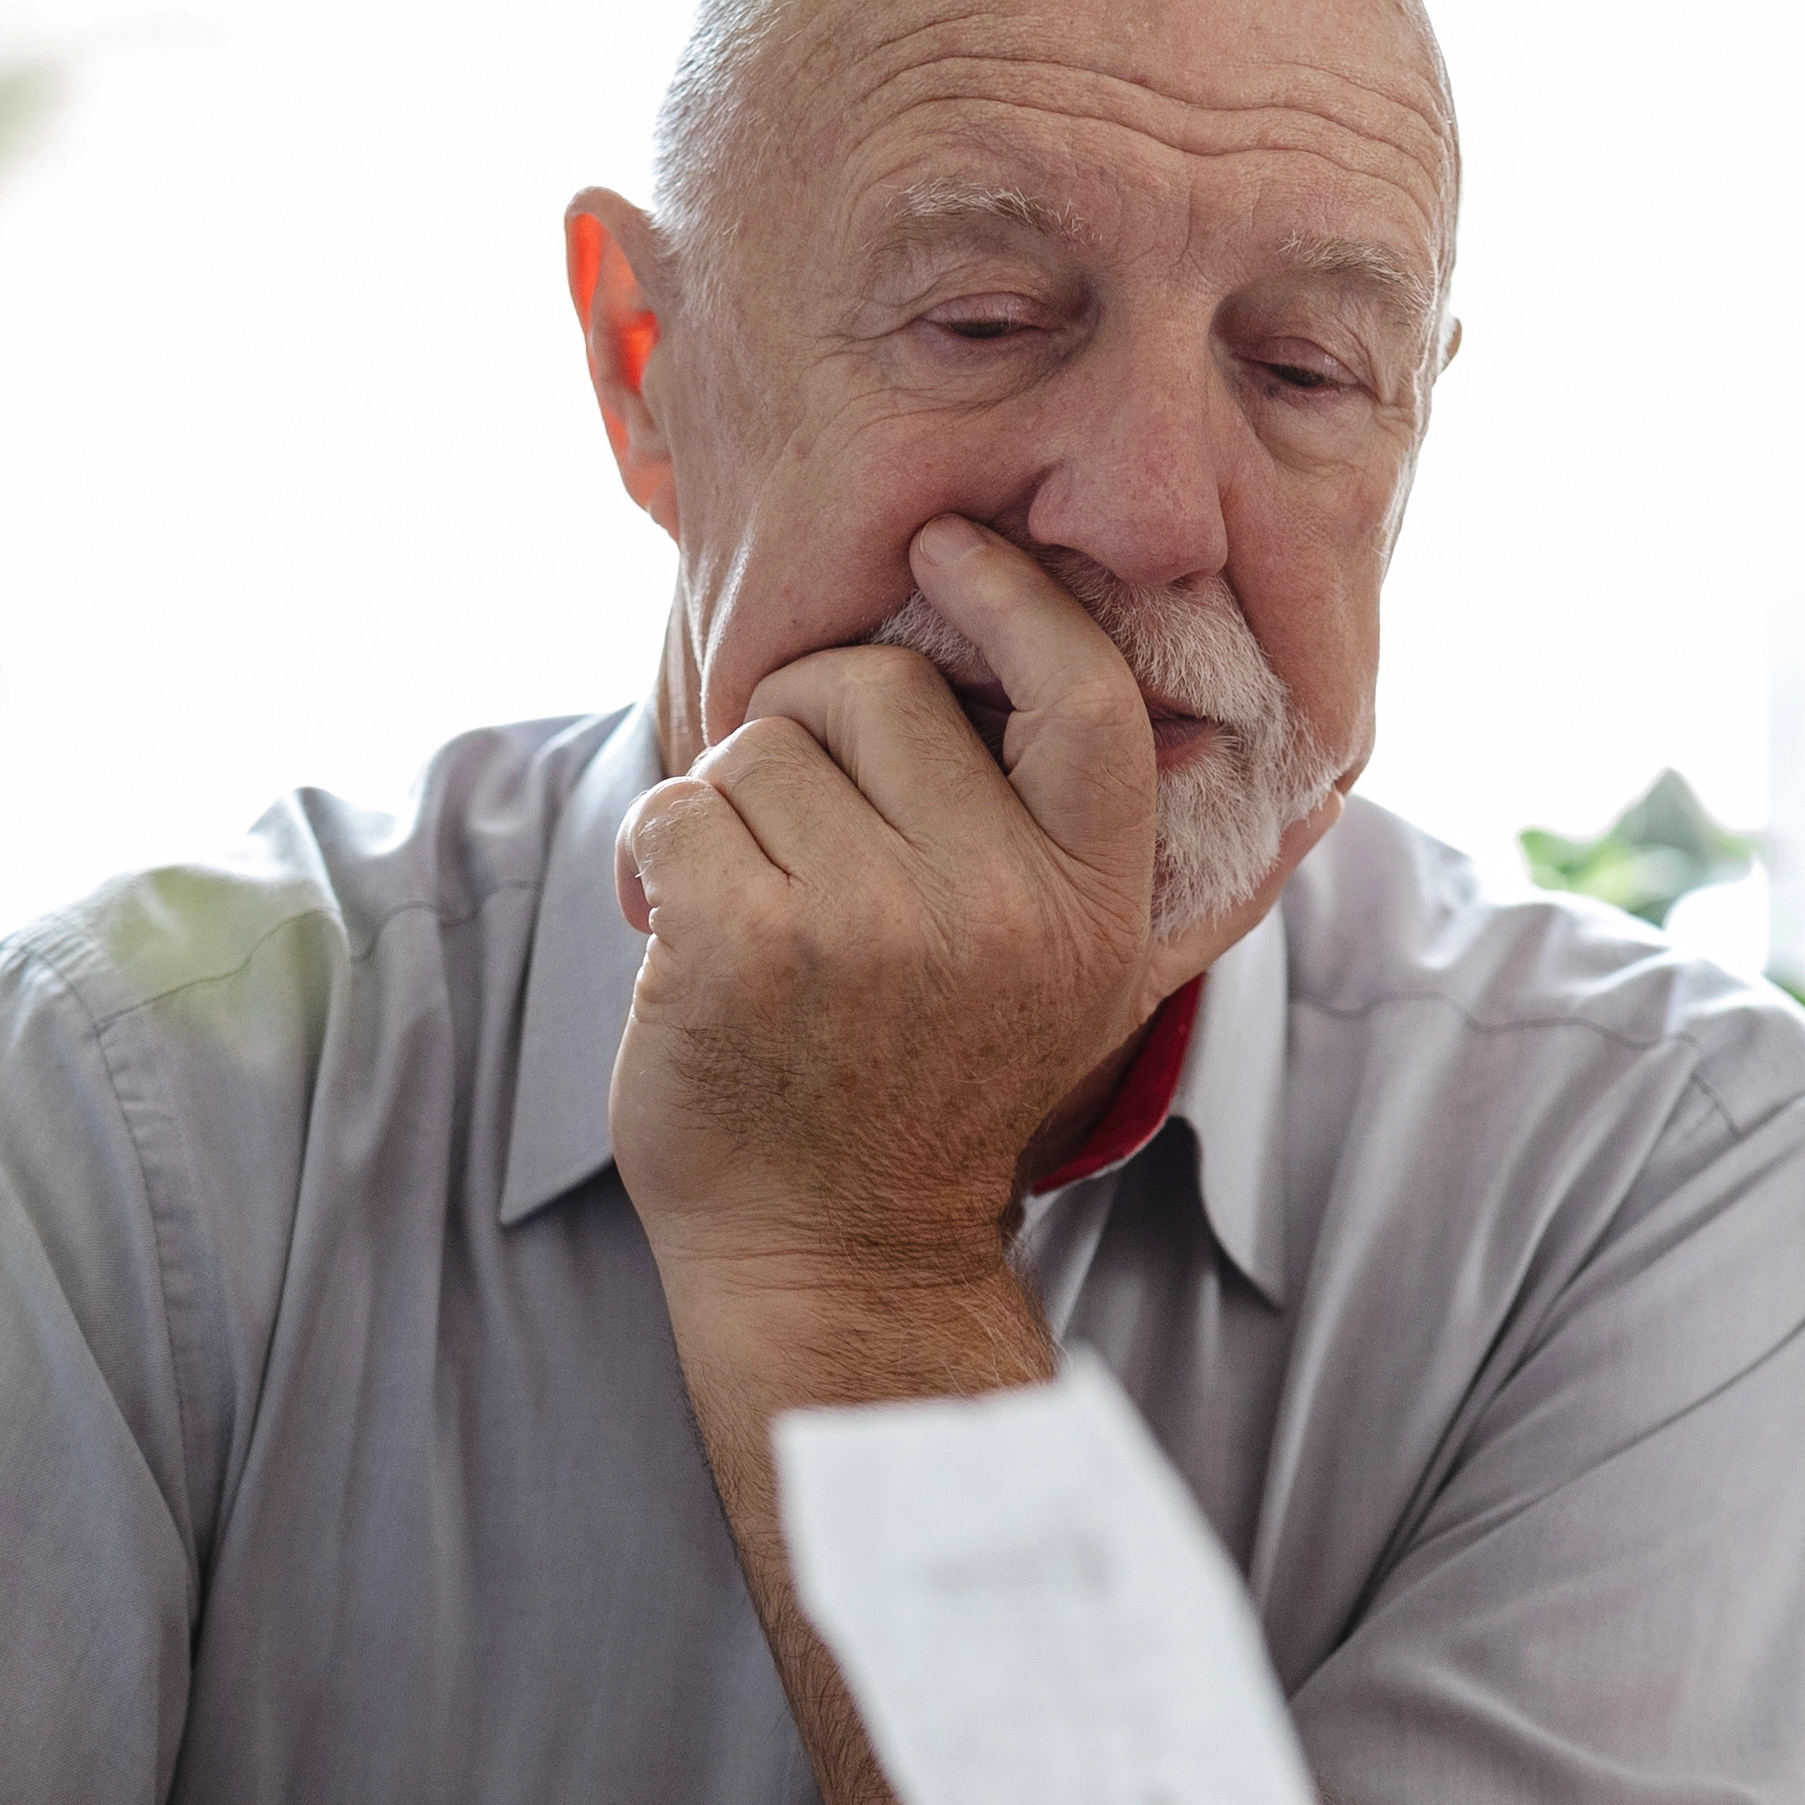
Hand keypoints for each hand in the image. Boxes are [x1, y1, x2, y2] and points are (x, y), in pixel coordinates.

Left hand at [609, 519, 1167, 1283]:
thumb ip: (1068, 840)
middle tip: (808, 838)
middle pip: (882, 690)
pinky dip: (659, 859)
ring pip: (765, 743)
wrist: (835, 1263)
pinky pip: (678, 806)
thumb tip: (1146, 705)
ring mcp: (874, 927)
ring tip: (759, 919)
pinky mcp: (749, 946)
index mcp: (1088, 903)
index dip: (1019, 600)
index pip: (1084, 700)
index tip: (950, 542)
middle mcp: (999, 907)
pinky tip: (687, 941)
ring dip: (734, 811)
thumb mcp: (1054, 975)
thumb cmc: (921, 1094)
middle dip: (818, 728)